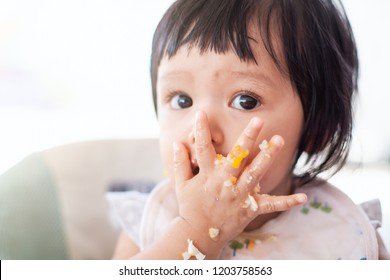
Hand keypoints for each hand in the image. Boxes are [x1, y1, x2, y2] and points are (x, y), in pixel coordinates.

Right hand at [172, 111, 306, 247]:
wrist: (198, 233)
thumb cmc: (190, 206)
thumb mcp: (181, 184)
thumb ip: (179, 163)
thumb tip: (176, 143)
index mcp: (207, 175)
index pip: (203, 149)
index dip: (201, 131)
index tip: (201, 113)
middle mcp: (224, 183)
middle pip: (237, 157)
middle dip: (248, 138)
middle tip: (259, 120)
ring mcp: (238, 196)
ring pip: (255, 174)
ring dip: (267, 157)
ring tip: (279, 140)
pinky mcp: (249, 209)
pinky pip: (270, 205)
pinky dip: (286, 202)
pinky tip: (303, 197)